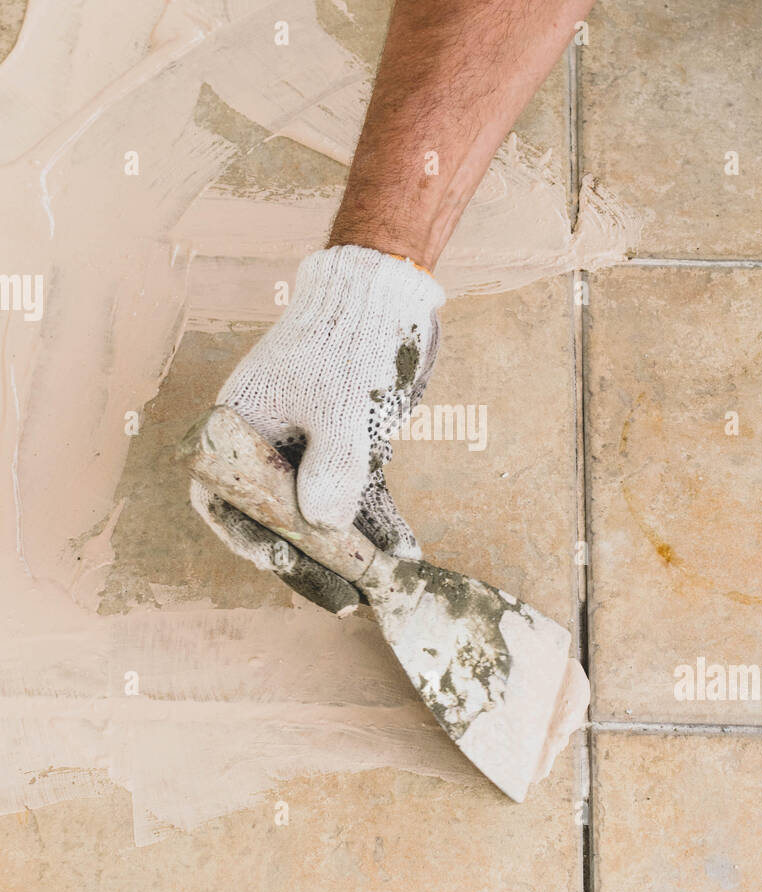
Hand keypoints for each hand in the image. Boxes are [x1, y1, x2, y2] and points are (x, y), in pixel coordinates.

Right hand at [190, 245, 443, 592]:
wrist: (385, 294)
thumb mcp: (340, 409)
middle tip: (345, 597)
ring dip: (349, 547)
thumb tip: (325, 528)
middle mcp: (265, 441)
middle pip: (276, 516)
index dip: (251, 540)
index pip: (227, 500)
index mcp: (238, 427)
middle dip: (311, 559)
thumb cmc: (348, 342)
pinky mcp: (344, 445)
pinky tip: (403, 550)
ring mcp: (305, 445)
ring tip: (380, 583)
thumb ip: (332, 472)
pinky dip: (375, 521)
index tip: (284, 565)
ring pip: (320, 511)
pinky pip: (354, 494)